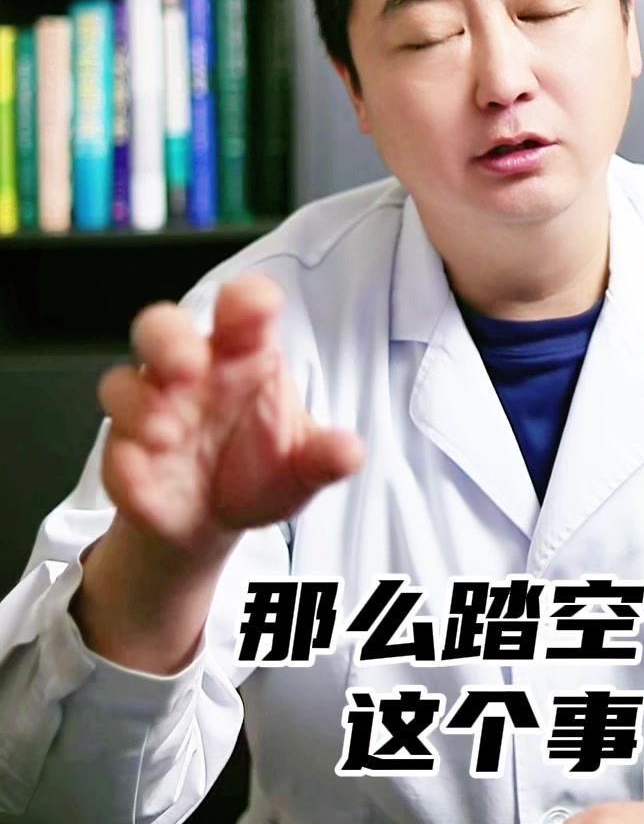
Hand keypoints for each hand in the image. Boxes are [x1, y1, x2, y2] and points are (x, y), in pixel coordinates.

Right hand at [96, 273, 364, 563]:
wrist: (212, 523)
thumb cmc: (259, 472)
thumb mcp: (301, 469)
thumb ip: (324, 458)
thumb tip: (351, 452)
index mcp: (243, 355)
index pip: (243, 308)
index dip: (246, 300)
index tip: (255, 306)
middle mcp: (191, 372)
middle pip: (162, 327)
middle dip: (168, 339)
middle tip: (188, 366)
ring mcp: (151, 408)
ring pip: (122, 381)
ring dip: (141, 403)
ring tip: (169, 433)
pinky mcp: (123, 452)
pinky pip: (113, 445)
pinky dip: (126, 456)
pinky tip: (146, 470)